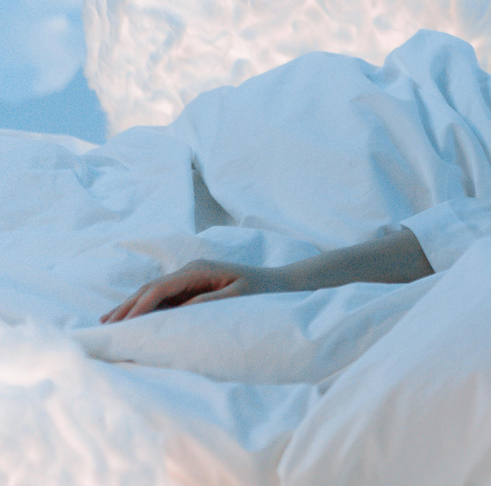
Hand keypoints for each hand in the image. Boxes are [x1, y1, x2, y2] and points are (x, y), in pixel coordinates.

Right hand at [101, 259, 289, 323]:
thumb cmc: (264, 291)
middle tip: (105, 325)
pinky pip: (163, 296)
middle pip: (150, 288)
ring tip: (108, 321)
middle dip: (127, 306)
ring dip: (131, 305)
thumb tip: (183, 307)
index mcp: (199, 270)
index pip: (161, 288)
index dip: (140, 305)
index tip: (124, 323)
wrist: (280, 283)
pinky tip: (131, 316)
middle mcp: (190, 270)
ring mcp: (190, 277)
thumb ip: (212, 301)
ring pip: (153, 291)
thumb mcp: (240, 296)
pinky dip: (145, 306)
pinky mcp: (192, 285)